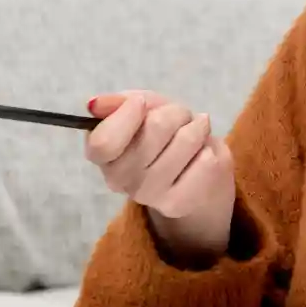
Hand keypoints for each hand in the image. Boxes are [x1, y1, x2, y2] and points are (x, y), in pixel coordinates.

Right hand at [84, 91, 235, 263]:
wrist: (194, 173)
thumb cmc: (162, 135)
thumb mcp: (141, 109)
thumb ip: (119, 103)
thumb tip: (96, 103)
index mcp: (102, 155)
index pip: (104, 141)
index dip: (127, 113)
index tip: (141, 103)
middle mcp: (119, 180)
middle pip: (155, 128)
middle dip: (174, 112)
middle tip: (178, 118)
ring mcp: (148, 195)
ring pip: (186, 139)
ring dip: (196, 127)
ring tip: (193, 133)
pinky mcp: (178, 203)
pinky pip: (206, 160)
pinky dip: (209, 148)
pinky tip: (201, 155)